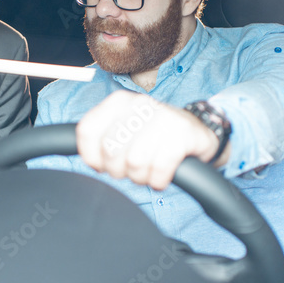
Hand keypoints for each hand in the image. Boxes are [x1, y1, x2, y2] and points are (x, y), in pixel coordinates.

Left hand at [76, 90, 227, 189]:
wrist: (196, 132)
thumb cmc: (154, 135)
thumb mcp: (123, 129)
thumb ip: (101, 139)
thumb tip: (90, 160)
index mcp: (118, 102)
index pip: (87, 131)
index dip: (91, 157)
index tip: (102, 164)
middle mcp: (139, 104)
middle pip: (110, 151)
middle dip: (118, 170)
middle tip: (131, 169)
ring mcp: (162, 117)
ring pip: (135, 162)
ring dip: (141, 177)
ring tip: (148, 171)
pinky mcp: (182, 133)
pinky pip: (159, 170)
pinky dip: (158, 180)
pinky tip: (161, 175)